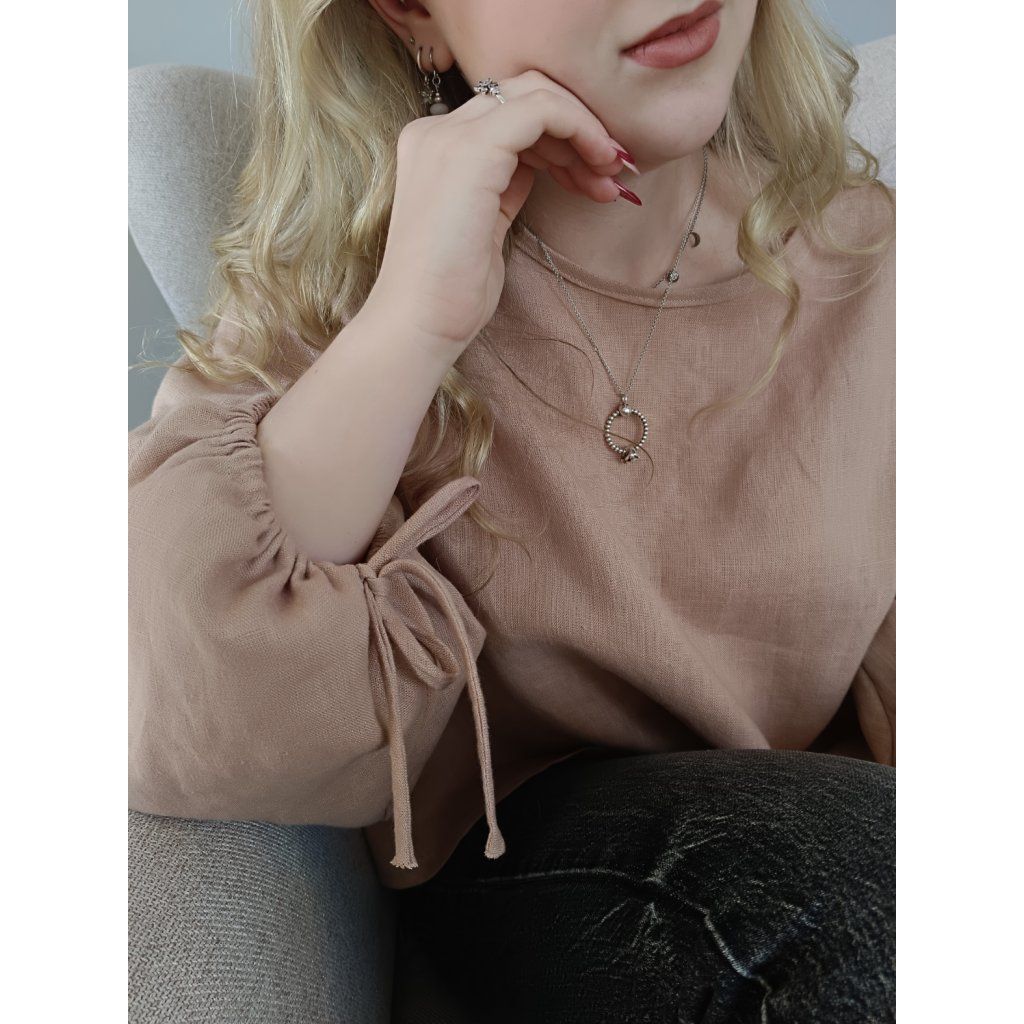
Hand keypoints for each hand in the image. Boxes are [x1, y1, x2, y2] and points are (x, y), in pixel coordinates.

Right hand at [368, 69, 633, 354]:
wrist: (419, 324)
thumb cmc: (451, 293)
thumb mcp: (485, 226)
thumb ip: (504, 186)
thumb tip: (538, 165)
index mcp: (433, 148)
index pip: (507, 113)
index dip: (560, 137)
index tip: (593, 177)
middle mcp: (435, 131)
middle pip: (523, 92)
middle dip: (577, 127)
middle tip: (610, 173)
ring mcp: (450, 136)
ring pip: (536, 93)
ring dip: (585, 132)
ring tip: (610, 180)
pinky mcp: (473, 150)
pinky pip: (542, 110)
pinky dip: (581, 129)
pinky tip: (598, 167)